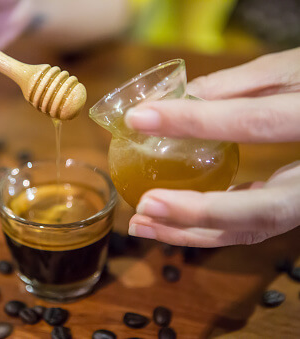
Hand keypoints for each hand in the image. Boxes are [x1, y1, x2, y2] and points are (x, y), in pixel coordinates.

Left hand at [124, 48, 299, 246]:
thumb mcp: (290, 71)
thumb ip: (236, 85)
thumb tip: (177, 96)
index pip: (253, 122)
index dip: (195, 120)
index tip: (140, 118)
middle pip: (261, 209)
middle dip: (197, 212)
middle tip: (145, 204)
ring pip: (254, 230)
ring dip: (192, 232)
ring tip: (142, 223)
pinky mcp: (294, 208)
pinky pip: (252, 227)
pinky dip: (209, 229)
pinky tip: (171, 222)